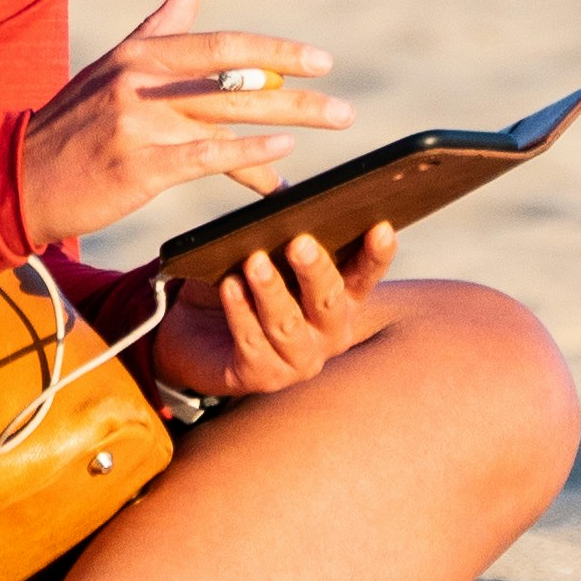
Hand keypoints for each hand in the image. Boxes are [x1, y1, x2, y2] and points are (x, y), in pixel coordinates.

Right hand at [22, 0, 340, 244]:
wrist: (16, 179)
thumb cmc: (71, 124)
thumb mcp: (111, 66)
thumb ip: (159, 26)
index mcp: (140, 56)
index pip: (222, 45)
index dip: (276, 51)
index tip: (321, 62)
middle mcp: (141, 84)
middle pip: (236, 83)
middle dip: (298, 96)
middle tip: (345, 111)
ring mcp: (138, 126)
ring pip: (229, 122)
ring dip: (287, 128)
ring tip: (330, 132)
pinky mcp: (137, 170)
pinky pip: (205, 161)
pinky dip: (248, 160)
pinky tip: (281, 164)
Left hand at [156, 222, 396, 399]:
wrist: (198, 336)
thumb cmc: (243, 286)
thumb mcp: (269, 258)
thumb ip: (287, 238)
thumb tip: (289, 202)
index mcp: (342, 299)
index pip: (366, 274)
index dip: (377, 254)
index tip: (382, 227)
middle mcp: (330, 333)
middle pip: (329, 300)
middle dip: (316, 271)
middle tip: (300, 242)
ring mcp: (300, 360)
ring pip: (288, 324)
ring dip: (271, 291)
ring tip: (254, 262)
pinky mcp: (263, 378)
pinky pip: (252, 342)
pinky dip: (239, 312)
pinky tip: (228, 287)